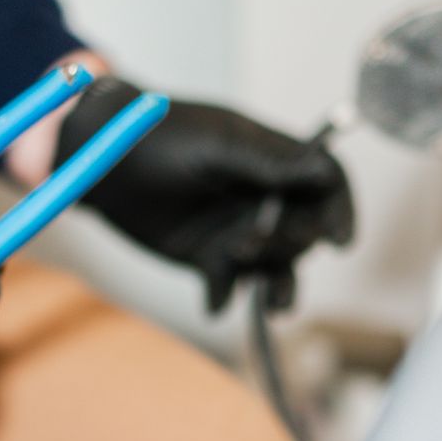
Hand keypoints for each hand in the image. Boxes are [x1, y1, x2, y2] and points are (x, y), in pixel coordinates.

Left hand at [59, 77, 353, 311]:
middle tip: (247, 244)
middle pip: (305, 232)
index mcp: (272, 161)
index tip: (338, 240)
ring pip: (274, 267)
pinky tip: (212, 302)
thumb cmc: (157, 135)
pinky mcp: (205, 257)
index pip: (326, 183)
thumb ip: (267, 161)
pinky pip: (227, 287)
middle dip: (288, 245)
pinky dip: (224, 297)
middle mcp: (262, 198)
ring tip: (268, 305)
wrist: (101, 162)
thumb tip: (323, 172)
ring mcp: (236, 230)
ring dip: (275, 286)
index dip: (340, 210)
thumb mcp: (215, 143)